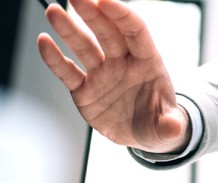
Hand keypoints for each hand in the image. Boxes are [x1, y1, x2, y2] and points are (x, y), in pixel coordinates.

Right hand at [36, 0, 187, 152]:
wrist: (143, 135)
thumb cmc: (159, 122)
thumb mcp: (168, 127)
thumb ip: (170, 125)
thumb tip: (174, 128)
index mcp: (148, 63)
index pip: (136, 32)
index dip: (122, 16)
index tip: (105, 1)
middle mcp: (122, 63)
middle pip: (107, 33)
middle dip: (92, 14)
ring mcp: (102, 74)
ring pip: (84, 47)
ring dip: (68, 29)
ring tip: (53, 11)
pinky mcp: (84, 90)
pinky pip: (67, 72)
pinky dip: (54, 58)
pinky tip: (44, 42)